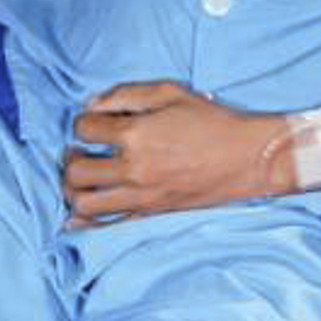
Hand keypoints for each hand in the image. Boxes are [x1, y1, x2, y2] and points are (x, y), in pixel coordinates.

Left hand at [61, 80, 291, 224]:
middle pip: (76, 170)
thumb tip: (91, 105)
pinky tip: (77, 219)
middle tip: (79, 153)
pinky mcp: (153, 215)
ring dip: (75, 190)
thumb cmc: (212, 121)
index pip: (83, 129)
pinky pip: (110, 228)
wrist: (249, 157)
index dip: (83, 123)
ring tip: (83, 180)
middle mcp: (134, 169)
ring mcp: (143, 197)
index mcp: (136, 134)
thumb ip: (126, 94)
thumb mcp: (170, 92)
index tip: (94, 125)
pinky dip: (87, 225)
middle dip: (71, 158)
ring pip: (85, 204)